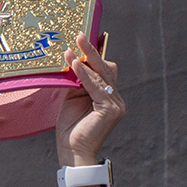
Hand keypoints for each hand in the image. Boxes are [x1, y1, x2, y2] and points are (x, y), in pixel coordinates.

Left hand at [56, 35, 125, 166]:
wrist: (72, 152)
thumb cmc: (70, 129)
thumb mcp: (72, 99)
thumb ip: (77, 82)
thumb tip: (74, 60)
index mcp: (109, 97)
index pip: (104, 71)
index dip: (95, 55)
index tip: (83, 39)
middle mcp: (116, 100)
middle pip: (106, 69)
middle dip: (92, 51)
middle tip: (80, 35)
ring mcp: (116, 104)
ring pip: (101, 76)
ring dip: (86, 60)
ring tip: (72, 47)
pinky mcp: (110, 109)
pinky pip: (96, 87)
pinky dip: (84, 75)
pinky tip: (74, 64)